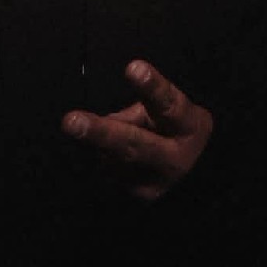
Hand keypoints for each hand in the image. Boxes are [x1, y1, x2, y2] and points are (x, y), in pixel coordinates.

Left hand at [61, 60, 213, 201]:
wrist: (195, 179)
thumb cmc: (176, 131)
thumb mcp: (171, 113)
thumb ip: (142, 108)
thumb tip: (103, 119)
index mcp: (188, 128)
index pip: (170, 105)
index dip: (153, 88)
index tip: (133, 67)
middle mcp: (172, 160)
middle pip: (134, 145)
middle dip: (101, 134)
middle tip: (71, 122)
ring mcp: (152, 185)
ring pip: (110, 159)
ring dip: (95, 141)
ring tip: (80, 127)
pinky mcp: (134, 199)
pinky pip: (105, 171)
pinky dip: (98, 155)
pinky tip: (100, 150)